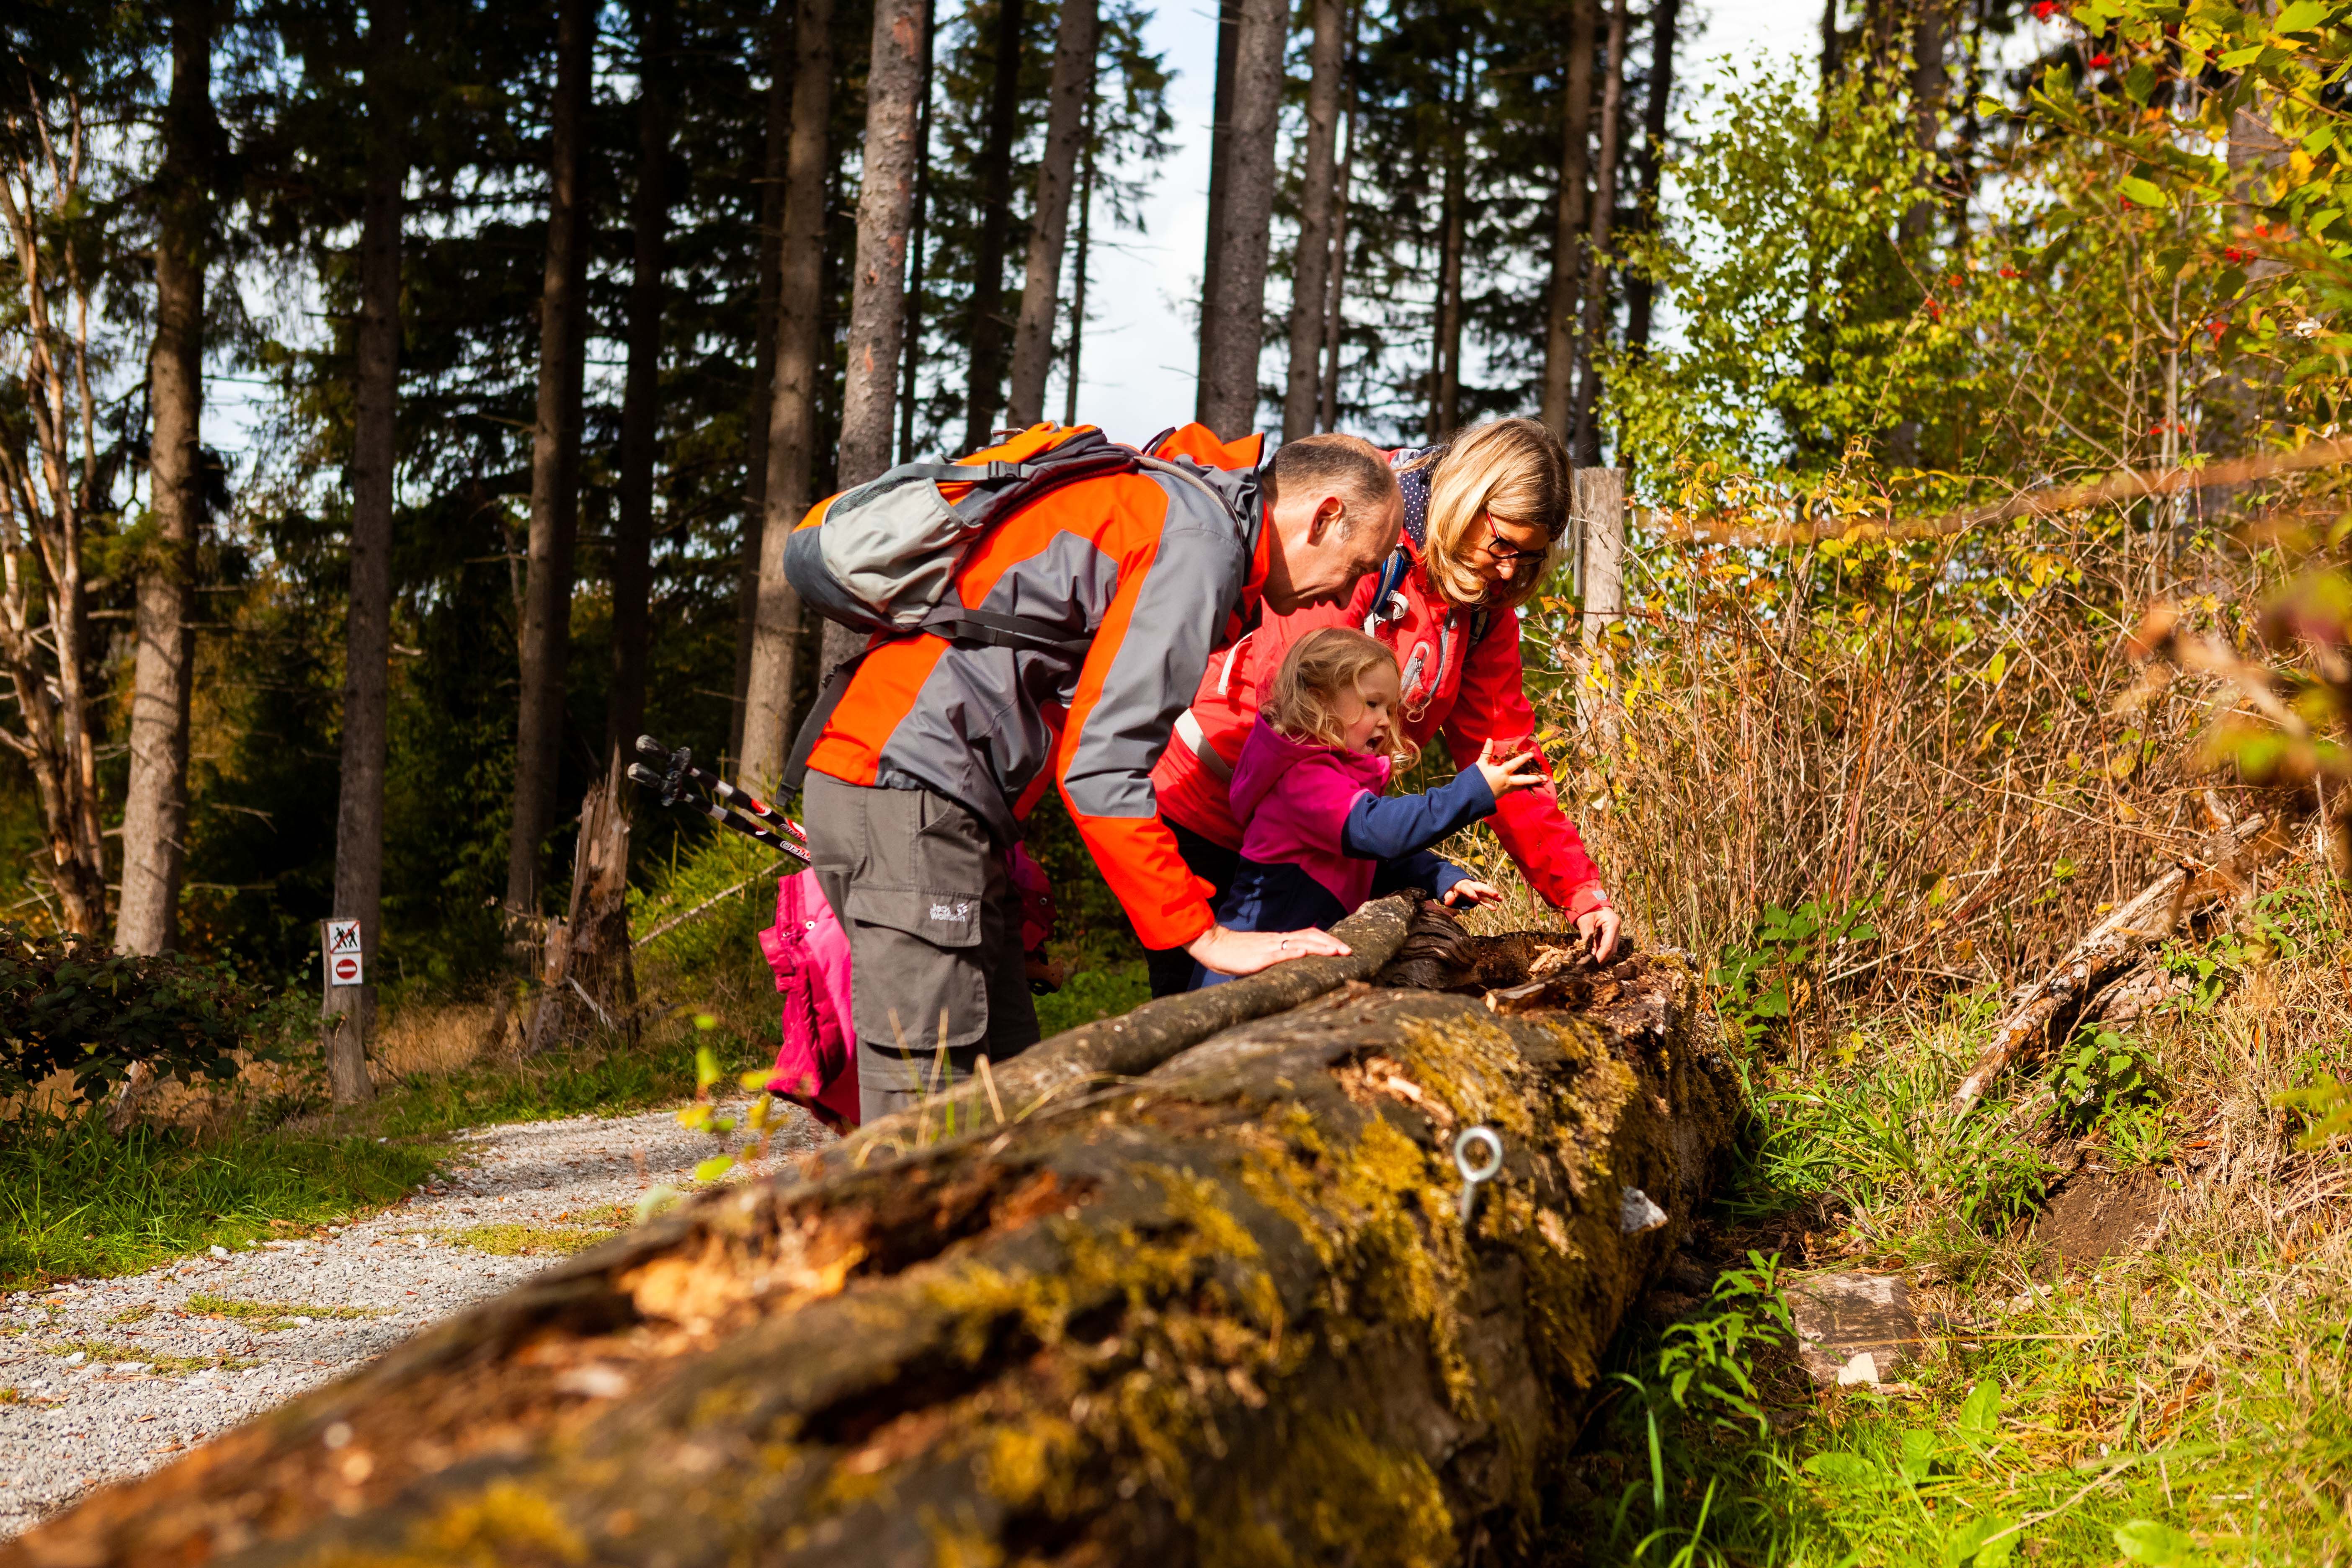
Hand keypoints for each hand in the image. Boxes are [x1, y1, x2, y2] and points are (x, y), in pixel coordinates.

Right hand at [1185, 923, 1349, 976]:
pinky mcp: (1258, 957)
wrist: (1212, 945)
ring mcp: (1268, 948)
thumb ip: (1276, 957)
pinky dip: (1292, 952)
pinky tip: (1304, 953)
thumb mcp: (1260, 955)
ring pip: (1299, 943)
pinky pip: (1277, 953)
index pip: (1309, 935)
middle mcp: (1277, 940)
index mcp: (1279, 940)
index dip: (1327, 939)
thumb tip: (1293, 963)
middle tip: (1350, 951)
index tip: (1344, 948)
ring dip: (1320, 947)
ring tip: (1337, 951)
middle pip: (1310, 937)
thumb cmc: (1234, 952)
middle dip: (1331, 943)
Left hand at [1441, 879, 1504, 907]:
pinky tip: (1495, 908)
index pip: (1467, 888)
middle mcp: (1471, 886)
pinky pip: (1484, 900)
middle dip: (1488, 890)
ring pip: (1485, 892)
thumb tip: (1449, 901)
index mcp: (1462, 884)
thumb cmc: (1450, 889)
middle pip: (1480, 887)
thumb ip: (1448, 896)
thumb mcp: (1446, 892)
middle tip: (1495, 894)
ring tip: (1500, 899)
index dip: (1470, 893)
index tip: (1475, 899)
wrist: (1453, 884)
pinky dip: (1489, 903)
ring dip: (1492, 895)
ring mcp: (1475, 891)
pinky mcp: (1477, 896)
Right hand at [1473, 737, 1545, 797]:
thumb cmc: (1476, 779)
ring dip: (1530, 783)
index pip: (1514, 764)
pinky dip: (1521, 786)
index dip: (1523, 758)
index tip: (1532, 754)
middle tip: (1545, 778)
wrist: (1471, 796)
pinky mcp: (1504, 794)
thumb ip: (1486, 752)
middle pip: (1523, 780)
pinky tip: (1524, 785)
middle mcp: (1507, 781)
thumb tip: (1490, 739)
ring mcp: (1506, 789)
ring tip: (1539, 782)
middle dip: (1535, 779)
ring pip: (1521, 786)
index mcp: (1501, 772)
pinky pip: (1515, 789)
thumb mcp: (1480, 764)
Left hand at [1576, 904, 1621, 962]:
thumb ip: (1587, 938)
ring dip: (1602, 955)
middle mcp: (1616, 928)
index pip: (1609, 944)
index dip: (1601, 956)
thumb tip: (1589, 954)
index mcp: (1612, 923)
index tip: (1593, 963)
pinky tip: (1593, 955)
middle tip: (1591, 965)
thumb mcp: (1585, 922)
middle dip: (1602, 958)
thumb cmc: (1586, 909)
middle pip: (1612, 948)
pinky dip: (1600, 950)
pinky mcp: (1610, 933)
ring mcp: (1614, 930)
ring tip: (1591, 962)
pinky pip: (1607, 944)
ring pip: (1611, 948)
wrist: (1588, 900)